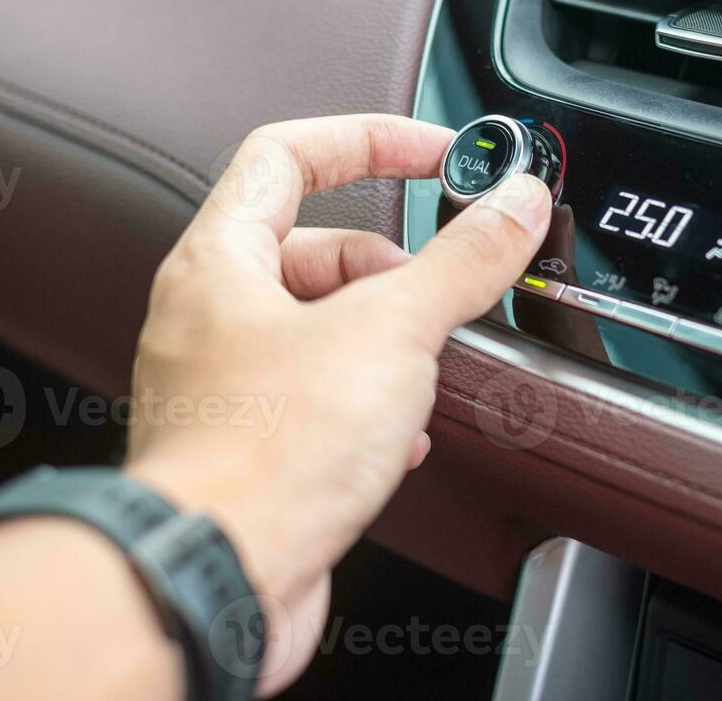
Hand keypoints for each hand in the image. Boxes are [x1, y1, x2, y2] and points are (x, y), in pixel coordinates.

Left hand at [121, 115, 551, 693]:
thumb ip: (461, 261)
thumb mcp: (390, 333)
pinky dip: (369, 403)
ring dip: (385, 340)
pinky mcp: (250, 446)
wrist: (219, 580)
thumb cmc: (261, 458)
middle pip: (313, 245)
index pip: (287, 153)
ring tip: (419, 370)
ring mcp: (226, 384)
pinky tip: (399, 436)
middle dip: (390, 266)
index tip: (436, 154)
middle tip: (438, 289)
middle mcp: (210, 316)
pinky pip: (317, 396)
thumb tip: (511, 205)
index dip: (370, 140)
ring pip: (321, 327)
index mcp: (220, 261)